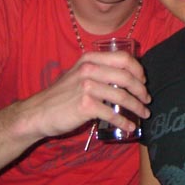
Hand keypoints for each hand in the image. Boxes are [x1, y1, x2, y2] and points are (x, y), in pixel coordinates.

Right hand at [23, 50, 150, 139]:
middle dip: (141, 90)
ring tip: (144, 113)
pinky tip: (129, 126)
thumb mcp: (78, 73)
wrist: (38, 113)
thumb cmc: (61, 95)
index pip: (123, 58)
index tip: (143, 81)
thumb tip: (127, 76)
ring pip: (122, 96)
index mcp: (90, 58)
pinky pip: (112, 114)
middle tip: (147, 100)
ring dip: (137, 106)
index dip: (138, 69)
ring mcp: (87, 87)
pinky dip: (124, 121)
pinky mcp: (85, 106)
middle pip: (126, 76)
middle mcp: (89, 69)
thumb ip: (99, 70)